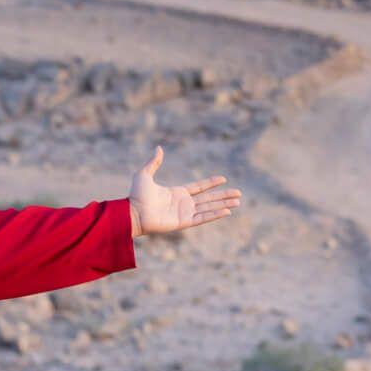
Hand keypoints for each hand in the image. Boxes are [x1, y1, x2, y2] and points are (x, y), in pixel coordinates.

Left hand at [126, 144, 240, 236]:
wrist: (132, 213)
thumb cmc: (136, 196)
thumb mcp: (144, 175)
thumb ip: (153, 162)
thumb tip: (159, 148)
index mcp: (176, 193)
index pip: (199, 188)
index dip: (211, 183)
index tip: (223, 179)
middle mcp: (183, 204)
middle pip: (208, 199)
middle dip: (224, 196)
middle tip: (239, 193)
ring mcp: (184, 213)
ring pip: (209, 208)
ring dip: (224, 205)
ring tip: (238, 202)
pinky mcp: (183, 222)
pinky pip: (202, 218)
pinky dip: (215, 215)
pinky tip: (227, 211)